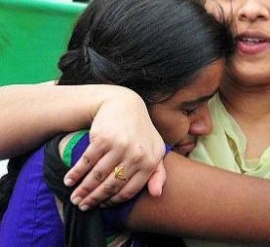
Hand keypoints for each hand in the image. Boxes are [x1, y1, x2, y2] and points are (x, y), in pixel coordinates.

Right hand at [63, 91, 166, 209]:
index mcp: (150, 162)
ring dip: (83, 190)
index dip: (113, 201)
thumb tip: (156, 194)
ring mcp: (119, 147)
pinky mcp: (103, 139)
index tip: (101, 206)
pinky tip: (68, 181)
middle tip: (81, 206)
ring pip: (97, 176)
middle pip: (111, 185)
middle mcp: (136, 156)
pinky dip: (75, 173)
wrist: (125, 105)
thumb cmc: (140, 133)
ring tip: (74, 197)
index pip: (129, 190)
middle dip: (94, 199)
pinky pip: (87, 162)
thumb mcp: (155, 151)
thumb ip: (158, 173)